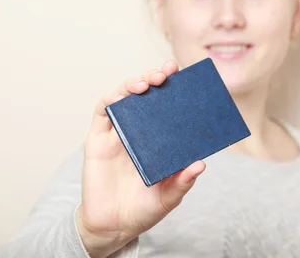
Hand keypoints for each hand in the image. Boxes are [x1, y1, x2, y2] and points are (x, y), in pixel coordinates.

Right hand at [76, 60, 205, 257]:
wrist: (114, 226)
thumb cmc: (144, 208)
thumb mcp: (170, 196)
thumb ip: (183, 181)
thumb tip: (201, 164)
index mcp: (158, 138)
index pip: (166, 105)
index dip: (173, 86)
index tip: (182, 73)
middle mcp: (139, 130)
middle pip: (145, 94)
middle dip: (155, 77)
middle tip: (166, 72)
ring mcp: (117, 133)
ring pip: (123, 97)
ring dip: (133, 84)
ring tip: (145, 83)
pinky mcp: (98, 140)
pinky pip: (102, 113)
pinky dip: (110, 100)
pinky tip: (120, 97)